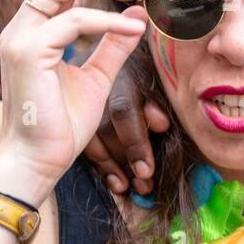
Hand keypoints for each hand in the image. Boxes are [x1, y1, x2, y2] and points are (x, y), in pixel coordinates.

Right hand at [0, 0, 147, 201]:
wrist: (41, 158)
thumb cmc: (64, 123)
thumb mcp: (99, 77)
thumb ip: (114, 45)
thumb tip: (137, 15)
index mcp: (37, 29)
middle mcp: (24, 27)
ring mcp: (22, 37)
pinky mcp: (29, 53)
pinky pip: (72, 22)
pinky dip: (107, 20)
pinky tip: (134, 27)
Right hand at [84, 77, 169, 195]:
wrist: (127, 55)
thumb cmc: (156, 75)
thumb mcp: (162, 83)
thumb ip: (159, 104)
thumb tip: (160, 124)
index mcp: (125, 74)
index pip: (125, 111)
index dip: (135, 143)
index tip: (145, 171)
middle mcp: (102, 84)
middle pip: (105, 128)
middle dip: (125, 159)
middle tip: (143, 184)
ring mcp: (88, 96)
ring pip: (92, 136)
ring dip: (112, 166)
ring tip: (129, 188)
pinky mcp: (82, 110)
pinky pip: (86, 141)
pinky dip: (101, 163)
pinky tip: (114, 182)